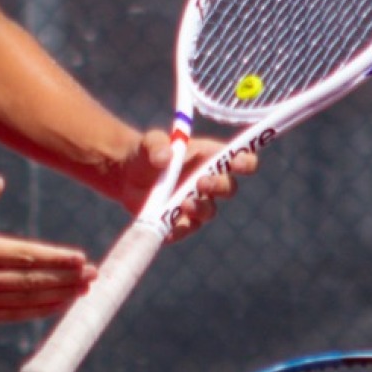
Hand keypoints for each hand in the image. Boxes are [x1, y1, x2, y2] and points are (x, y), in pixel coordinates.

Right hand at [0, 177, 94, 323]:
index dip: (56, 258)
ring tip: (84, 290)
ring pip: (26, 300)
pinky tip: (58, 305)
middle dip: (66, 278)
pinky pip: (13, 316)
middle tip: (94, 275)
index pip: (26, 255)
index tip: (81, 258)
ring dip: (58, 296)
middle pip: (32, 280)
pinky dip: (38, 312)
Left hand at [113, 128, 256, 240]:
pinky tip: (168, 225)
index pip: (241, 159)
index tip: (236, 163)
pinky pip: (186, 229)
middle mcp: (208, 181)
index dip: (245, 162)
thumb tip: (164, 157)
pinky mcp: (180, 222)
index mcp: (210, 157)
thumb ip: (156, 144)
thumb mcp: (149, 142)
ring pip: (209, 212)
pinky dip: (179, 228)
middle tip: (202, 182)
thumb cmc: (145, 153)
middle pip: (229, 188)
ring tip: (184, 203)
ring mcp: (196, 204)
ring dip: (201, 208)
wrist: (125, 176)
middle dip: (220, 186)